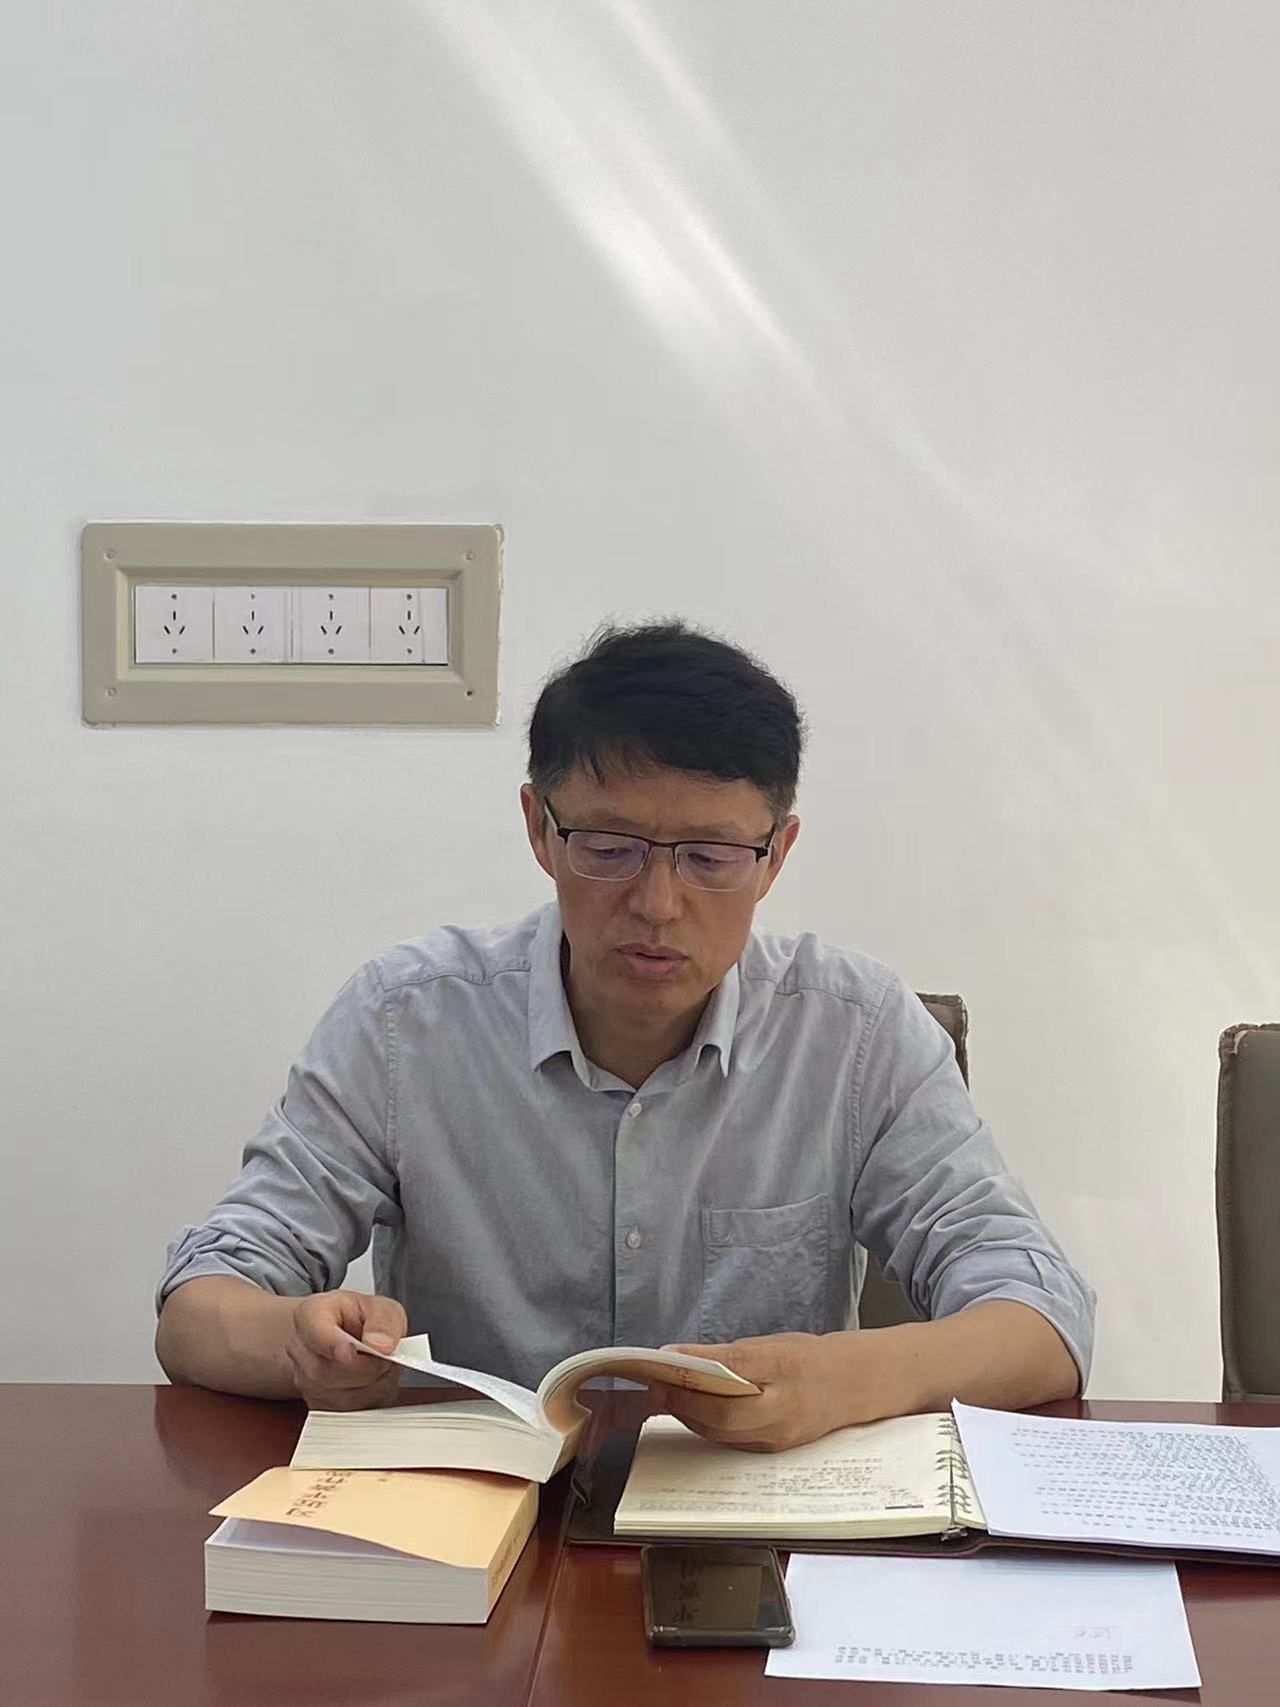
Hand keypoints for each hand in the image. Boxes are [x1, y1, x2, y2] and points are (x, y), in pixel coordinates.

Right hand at [284, 1290, 407, 1410]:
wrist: (344, 1335)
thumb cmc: (360, 1319)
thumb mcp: (381, 1306)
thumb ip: (384, 1321)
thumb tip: (382, 1346)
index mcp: (311, 1315)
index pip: (316, 1334)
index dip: (333, 1346)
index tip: (349, 1352)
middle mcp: (300, 1350)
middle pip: (331, 1372)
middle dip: (370, 1367)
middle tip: (387, 1354)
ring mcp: (305, 1382)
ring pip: (344, 1397)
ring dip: (374, 1384)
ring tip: (379, 1364)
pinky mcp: (319, 1406)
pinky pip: (351, 1412)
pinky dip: (371, 1399)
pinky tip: (372, 1381)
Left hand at [652, 1332, 857, 1452]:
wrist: (850, 1387)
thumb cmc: (808, 1359)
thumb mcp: (773, 1344)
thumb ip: (733, 1354)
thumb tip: (685, 1359)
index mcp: (788, 1367)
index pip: (737, 1365)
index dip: (698, 1363)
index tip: (667, 1356)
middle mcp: (787, 1406)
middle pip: (726, 1413)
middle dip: (685, 1402)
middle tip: (657, 1386)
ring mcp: (782, 1434)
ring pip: (724, 1433)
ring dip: (689, 1416)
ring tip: (666, 1398)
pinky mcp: (775, 1450)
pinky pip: (732, 1442)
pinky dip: (707, 1427)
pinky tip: (690, 1413)